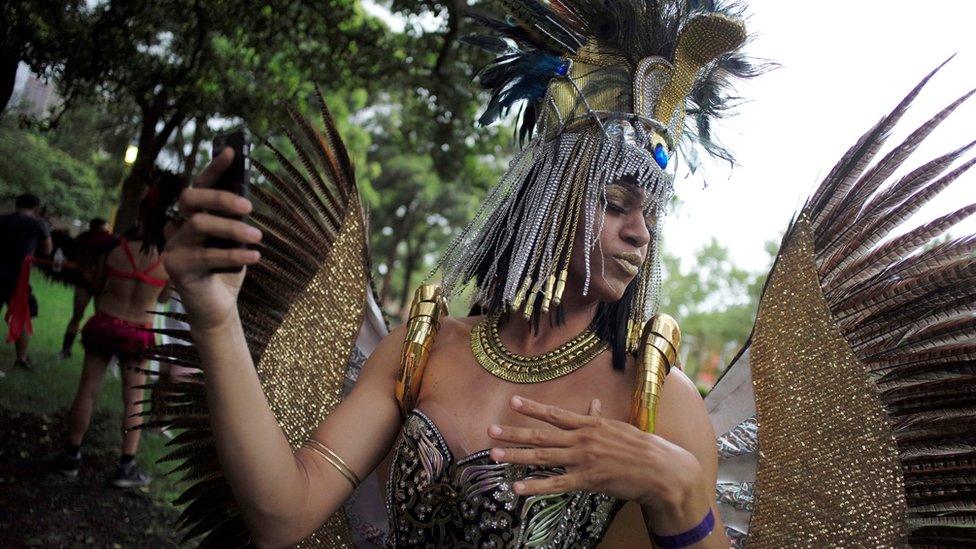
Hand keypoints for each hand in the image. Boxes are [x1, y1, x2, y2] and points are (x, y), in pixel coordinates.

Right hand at [163, 147, 262, 331]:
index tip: (232, 151)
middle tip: (249, 208)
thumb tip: (245, 199)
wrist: (217, 308)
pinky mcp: (175, 266)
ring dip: (233, 229)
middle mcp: (178, 226)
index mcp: (193, 216)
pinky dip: (234, 254)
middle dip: (221, 198)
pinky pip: (207, 255)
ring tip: (258, 238)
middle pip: (191, 198)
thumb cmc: (227, 270)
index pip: (199, 184)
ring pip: (200, 223)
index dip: (214, 167)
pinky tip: (255, 256)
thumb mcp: (235, 240)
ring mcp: (173, 246)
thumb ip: (234, 220)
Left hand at [488, 396, 711, 527]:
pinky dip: (535, 486)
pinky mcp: (587, 480)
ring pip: (543, 457)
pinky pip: (556, 484)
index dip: (532, 407)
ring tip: (495, 454)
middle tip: (491, 431)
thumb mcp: (618, 428)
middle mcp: (582, 439)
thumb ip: (599, 419)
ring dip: (516, 456)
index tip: (512, 400)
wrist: (661, 469)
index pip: (555, 414)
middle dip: (514, 433)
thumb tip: (592, 405)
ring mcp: (583, 460)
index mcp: (589, 424)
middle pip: (541, 435)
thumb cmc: (641, 448)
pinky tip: (518, 488)